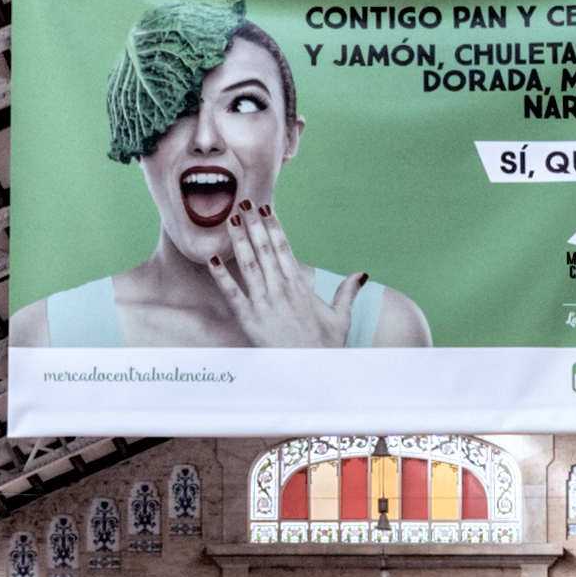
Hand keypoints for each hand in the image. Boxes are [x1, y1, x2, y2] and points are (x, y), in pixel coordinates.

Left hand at [219, 203, 361, 351]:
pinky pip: (232, 294)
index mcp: (300, 286)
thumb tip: (362, 274)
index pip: (284, 249)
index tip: (266, 209)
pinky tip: (213, 259)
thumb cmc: (326, 346)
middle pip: (265, 250)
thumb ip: (348, 292)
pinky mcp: (250, 319)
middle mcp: (281, 290)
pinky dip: (222, 276)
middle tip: (243, 204)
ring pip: (249, 265)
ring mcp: (264, 303)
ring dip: (239, 241)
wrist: (313, 373)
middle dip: (254, 225)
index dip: (274, 227)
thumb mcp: (341, 316)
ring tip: (230, 220)